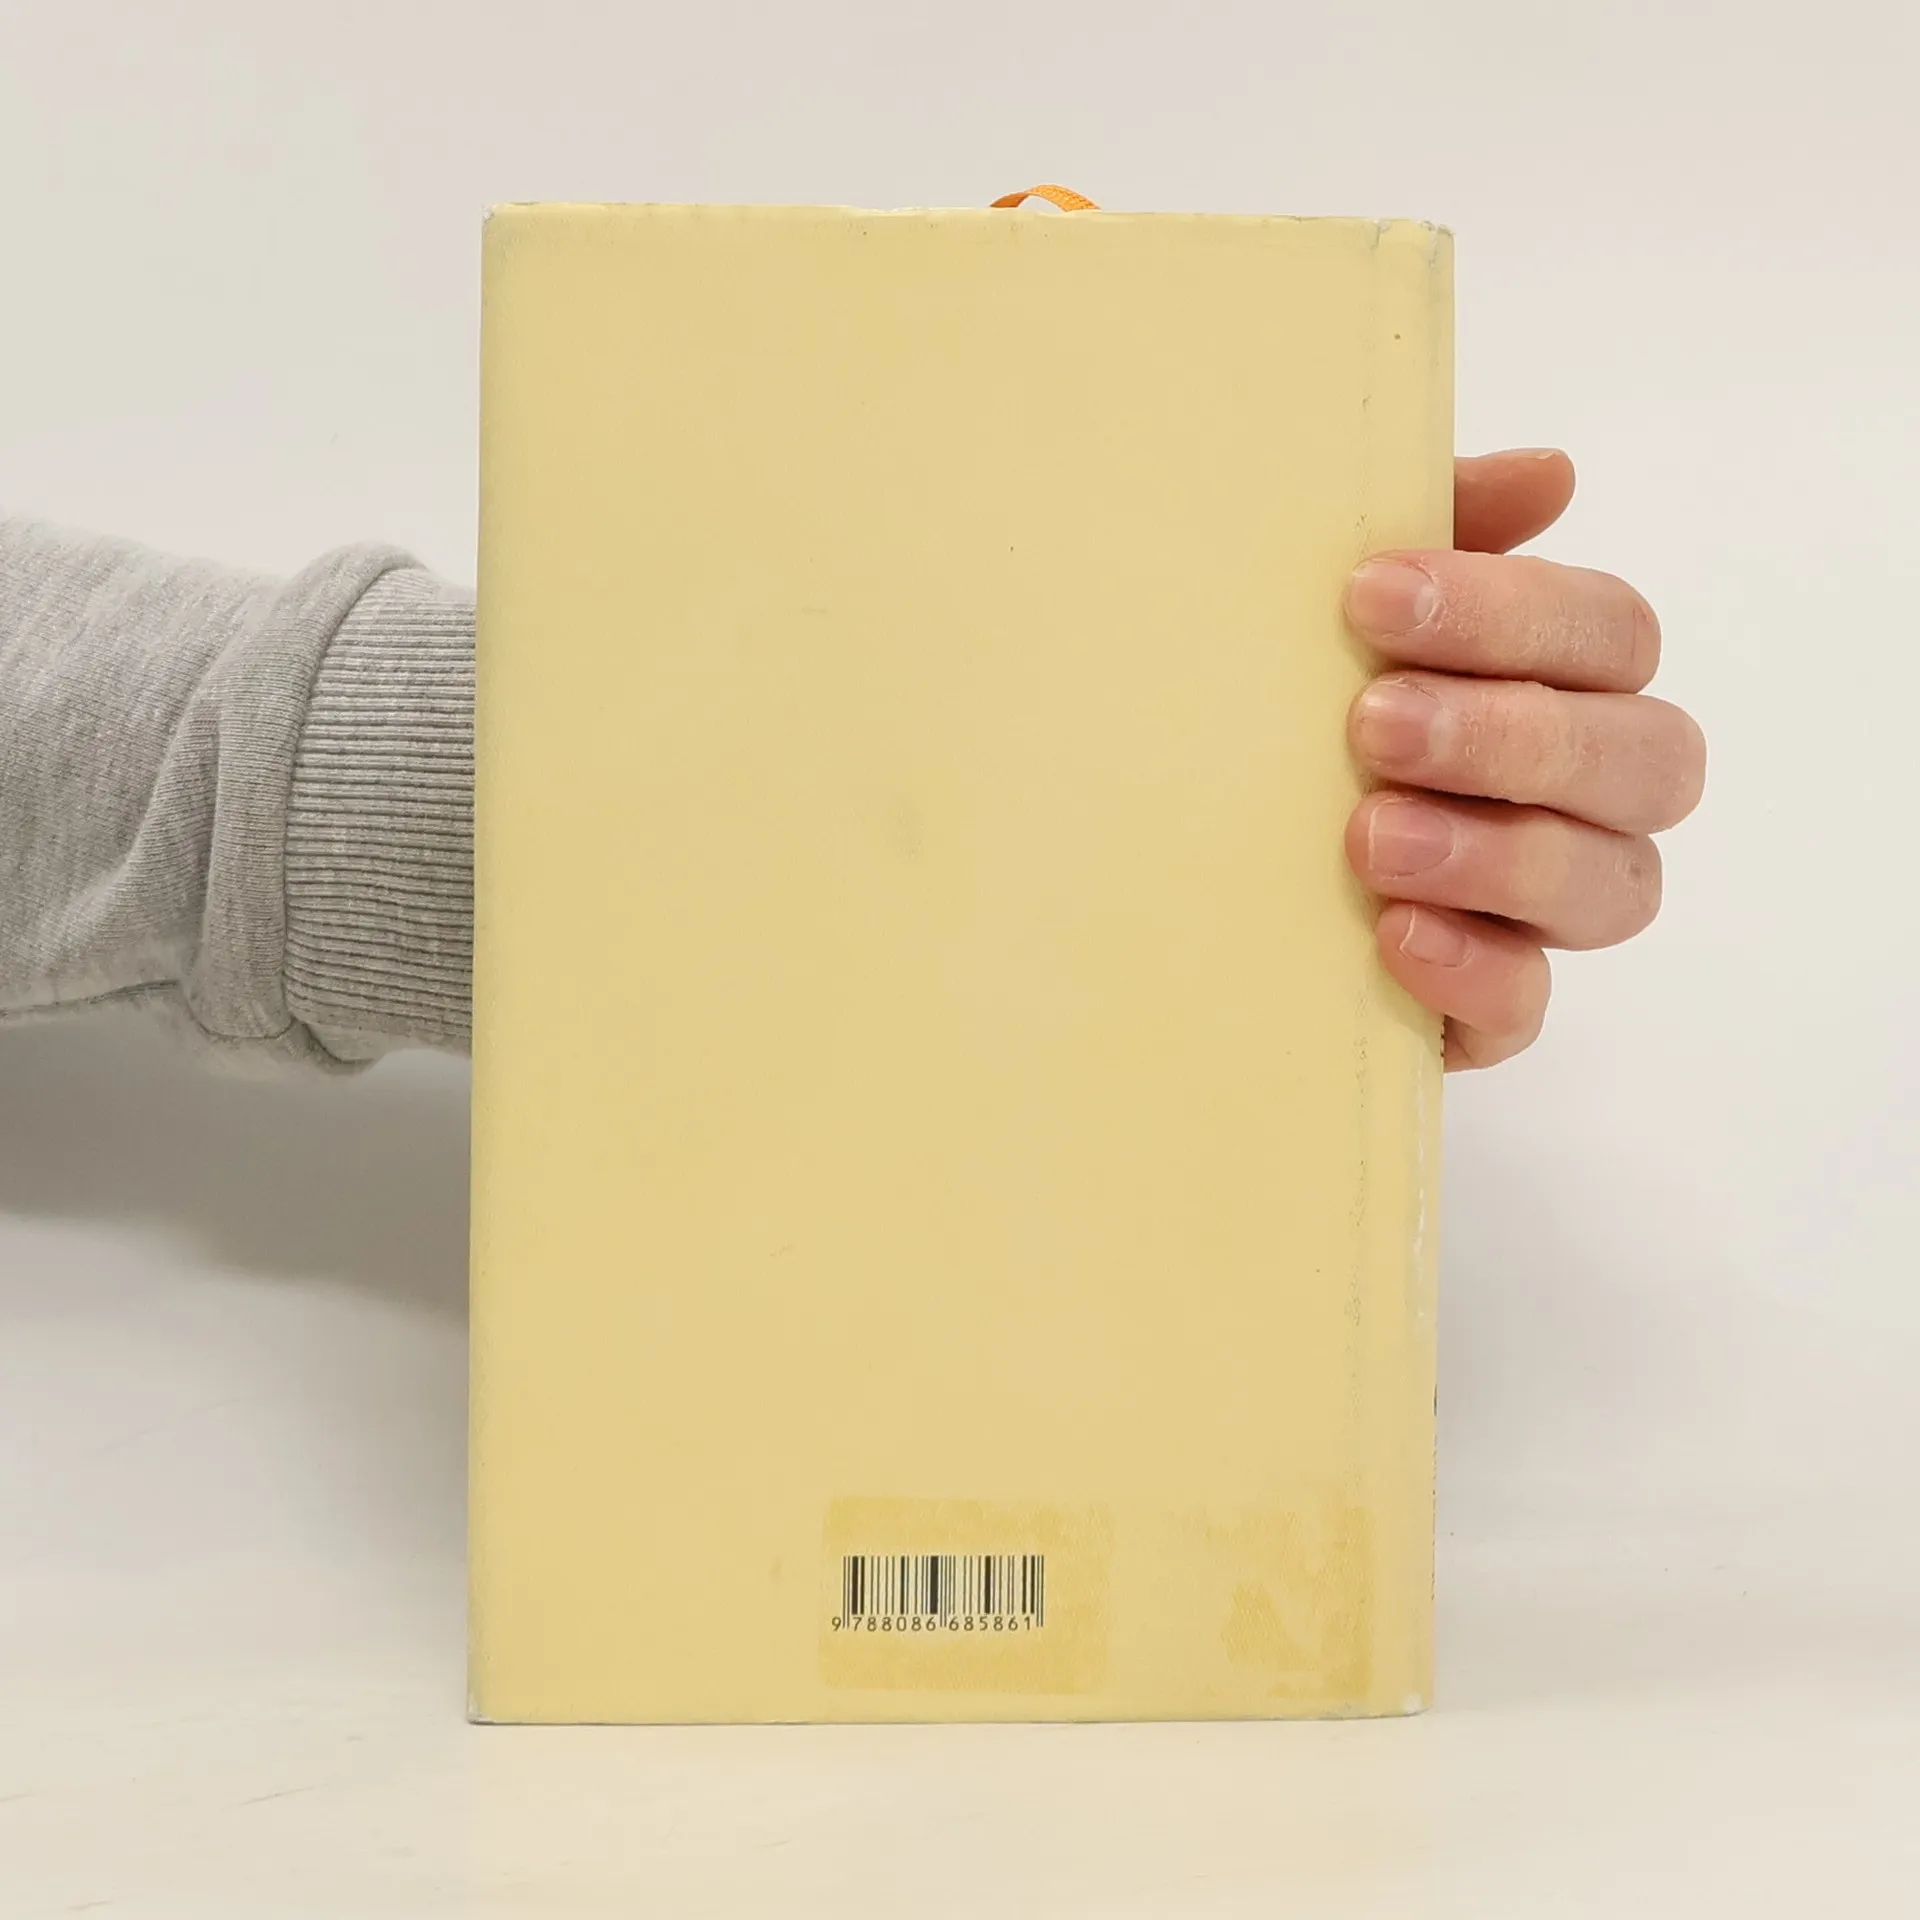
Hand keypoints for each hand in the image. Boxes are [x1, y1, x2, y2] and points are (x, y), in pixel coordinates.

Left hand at [1343, 449, 1705, 1069]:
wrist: (1178, 863)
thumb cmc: (1287, 706)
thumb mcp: (1337, 615)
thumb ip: (1437, 530)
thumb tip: (1549, 474)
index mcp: (1562, 681)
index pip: (1608, 633)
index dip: (1513, 613)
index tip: (1371, 598)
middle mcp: (1582, 796)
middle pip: (1646, 760)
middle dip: (1513, 736)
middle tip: (1372, 726)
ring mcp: (1541, 912)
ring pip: (1613, 888)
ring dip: (1498, 855)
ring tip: (1372, 838)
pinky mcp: (1485, 1009)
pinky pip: (1528, 1008)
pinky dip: (1475, 973)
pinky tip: (1395, 935)